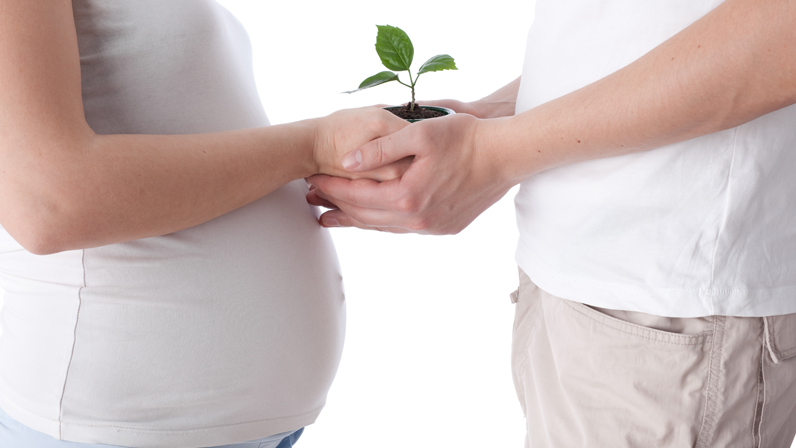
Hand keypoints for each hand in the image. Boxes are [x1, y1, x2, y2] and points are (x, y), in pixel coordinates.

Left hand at [306, 114, 513, 233]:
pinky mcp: (443, 228)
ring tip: (331, 215)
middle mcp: (417, 219)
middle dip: (335, 206)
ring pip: (382, 227)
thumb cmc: (465, 138)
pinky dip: (382, 222)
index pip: (355, 195)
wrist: (505, 156)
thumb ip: (380, 149)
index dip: (330, 187)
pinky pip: (403, 228)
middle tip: (312, 199)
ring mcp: (431, 227)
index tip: (311, 179)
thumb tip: (347, 160)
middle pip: (364, 217)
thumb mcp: (418, 134)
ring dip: (355, 219)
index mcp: (407, 196)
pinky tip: (372, 216)